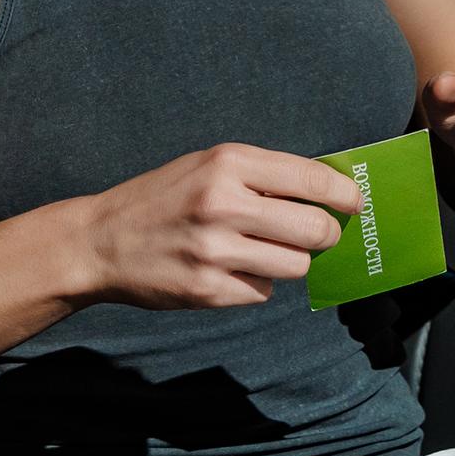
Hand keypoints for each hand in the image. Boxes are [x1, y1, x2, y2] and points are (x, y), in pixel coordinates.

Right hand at [83, 143, 362, 310]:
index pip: (312, 179)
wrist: (99, 241)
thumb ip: (261, 176)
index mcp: (228, 163)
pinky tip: (228, 270)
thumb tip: (327, 192)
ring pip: (296, 266)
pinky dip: (255, 284)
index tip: (355, 204)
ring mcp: (216, 251)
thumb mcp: (207, 166)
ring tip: (260, 251)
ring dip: (289, 262)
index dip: (345, 195)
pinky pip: (263, 292)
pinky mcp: (208, 291)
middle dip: (325, 235)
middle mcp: (223, 203)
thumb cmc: (162, 198)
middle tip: (318, 234)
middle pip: (316, 229)